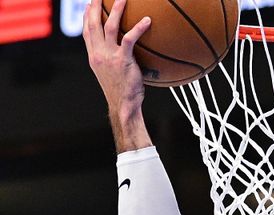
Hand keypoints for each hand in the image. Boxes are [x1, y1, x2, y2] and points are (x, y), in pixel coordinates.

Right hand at [83, 0, 149, 116]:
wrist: (123, 106)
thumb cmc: (122, 93)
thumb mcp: (112, 75)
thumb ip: (113, 61)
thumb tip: (124, 53)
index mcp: (94, 57)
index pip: (86, 32)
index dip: (86, 16)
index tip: (88, 4)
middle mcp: (98, 54)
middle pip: (93, 23)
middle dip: (95, 6)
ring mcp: (109, 56)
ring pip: (109, 26)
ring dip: (116, 10)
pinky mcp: (122, 60)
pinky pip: (130, 39)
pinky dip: (138, 28)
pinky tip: (148, 20)